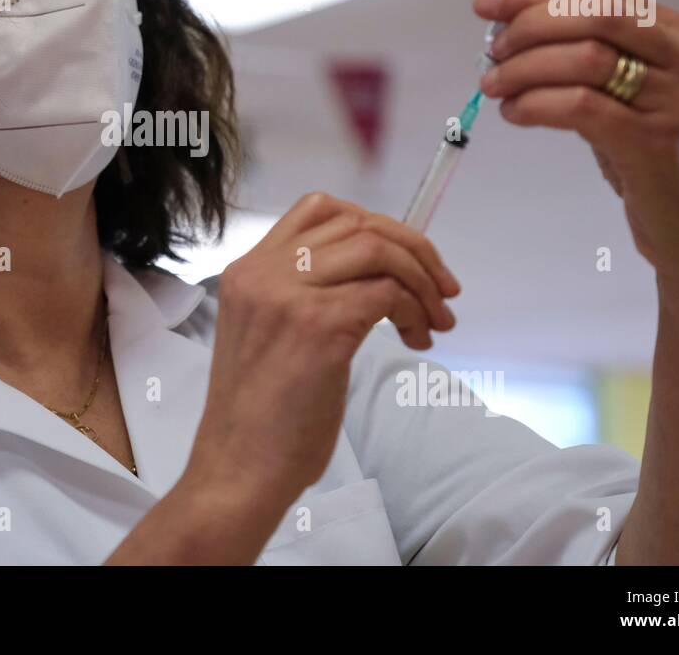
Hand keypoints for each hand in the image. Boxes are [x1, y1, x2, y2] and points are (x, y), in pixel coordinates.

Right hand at [186, 192, 459, 506]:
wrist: (236, 469)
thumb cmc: (258, 419)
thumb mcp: (267, 337)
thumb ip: (300, 297)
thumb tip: (373, 280)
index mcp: (246, 271)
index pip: (318, 210)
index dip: (374, 225)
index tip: (406, 259)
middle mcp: (262, 272)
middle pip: (357, 223)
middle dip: (413, 249)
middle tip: (442, 289)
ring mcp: (288, 296)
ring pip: (377, 249)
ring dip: (421, 279)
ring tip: (435, 319)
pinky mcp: (318, 326)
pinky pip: (387, 293)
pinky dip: (414, 310)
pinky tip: (417, 339)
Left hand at [474, 0, 678, 275]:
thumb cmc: (650, 152)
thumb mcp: (630, 91)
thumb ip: (587, 55)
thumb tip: (507, 30)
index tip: (486, 2)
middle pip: (593, 15)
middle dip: (530, 27)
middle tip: (493, 53)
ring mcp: (678, 100)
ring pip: (584, 58)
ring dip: (524, 68)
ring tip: (494, 86)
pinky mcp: (656, 143)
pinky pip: (581, 107)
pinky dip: (536, 104)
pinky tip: (514, 113)